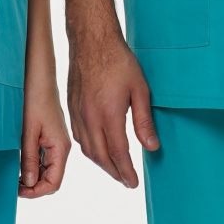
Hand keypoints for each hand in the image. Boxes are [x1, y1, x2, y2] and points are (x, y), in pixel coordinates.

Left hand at [19, 76, 71, 198]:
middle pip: (51, 179)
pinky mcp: (49, 138)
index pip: (54, 182)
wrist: (38, 76)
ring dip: (32, 177)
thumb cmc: (34, 99)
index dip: (36, 192)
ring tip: (13, 176)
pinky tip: (19, 164)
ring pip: (47, 171)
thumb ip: (30, 159)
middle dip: (33, 187)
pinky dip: (32, 166)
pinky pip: (44, 159)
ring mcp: (56, 143)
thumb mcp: (28, 131)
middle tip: (13, 185)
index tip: (18, 191)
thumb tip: (29, 183)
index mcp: (60, 148)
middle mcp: (61, 148)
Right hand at [67, 24, 158, 186]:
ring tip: (114, 169)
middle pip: (101, 157)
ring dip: (102, 163)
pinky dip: (90, 149)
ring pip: (88, 149)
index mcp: (108, 115)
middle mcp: (90, 118)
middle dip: (115, 172)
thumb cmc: (118, 61)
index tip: (133, 183)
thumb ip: (144, 121)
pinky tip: (98, 149)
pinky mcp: (71, 108)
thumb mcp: (140, 89)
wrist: (92, 40)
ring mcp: (78, 114)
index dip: (127, 171)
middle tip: (126, 181)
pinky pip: (79, 137)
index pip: (119, 153)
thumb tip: (152, 146)